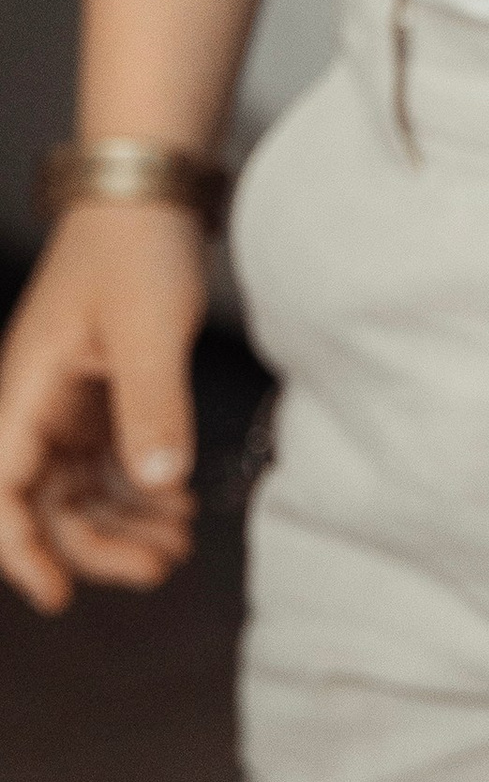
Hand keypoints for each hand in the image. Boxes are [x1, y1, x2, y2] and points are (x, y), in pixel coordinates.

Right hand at [0, 202, 206, 613]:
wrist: (150, 190)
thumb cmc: (137, 247)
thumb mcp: (150, 329)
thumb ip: (153, 406)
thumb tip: (156, 483)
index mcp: (24, 390)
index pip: (1, 489)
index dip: (20, 549)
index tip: (59, 591)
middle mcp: (34, 402)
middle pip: (45, 502)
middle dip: (97, 543)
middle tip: (161, 563)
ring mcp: (65, 399)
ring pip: (78, 487)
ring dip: (123, 519)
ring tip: (178, 540)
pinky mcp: (98, 392)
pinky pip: (106, 459)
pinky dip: (137, 486)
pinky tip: (177, 502)